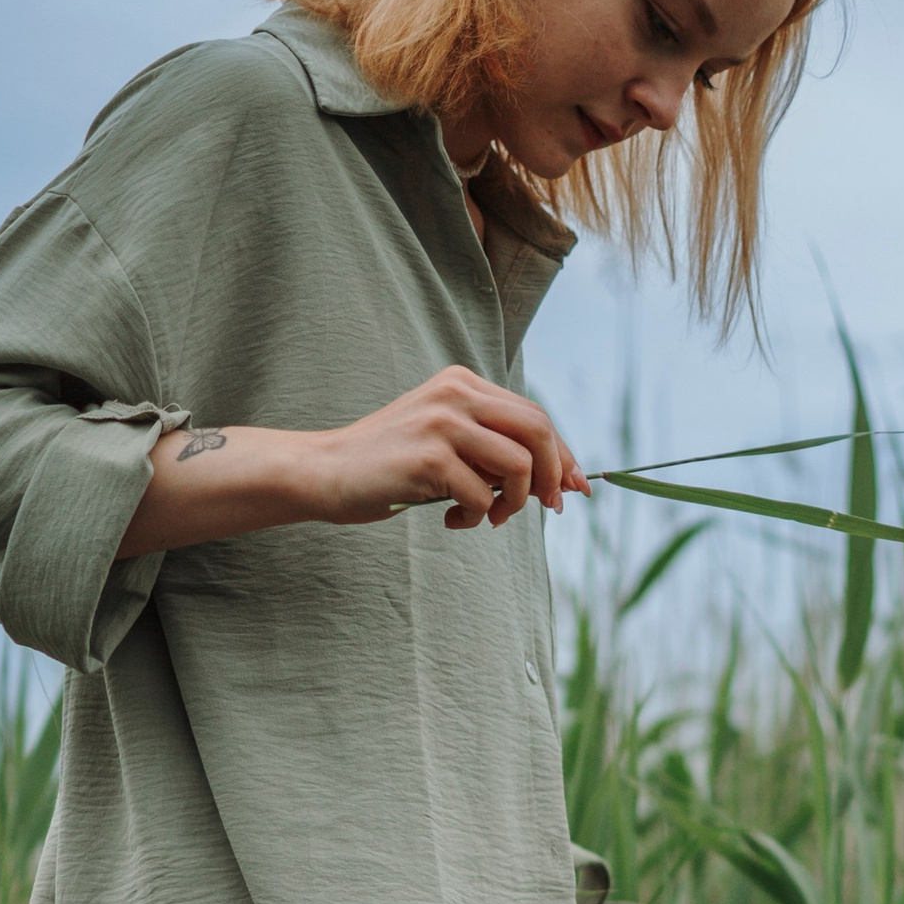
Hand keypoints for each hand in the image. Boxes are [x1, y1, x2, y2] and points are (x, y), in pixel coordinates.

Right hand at [312, 370, 587, 531]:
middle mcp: (456, 394)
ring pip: (519, 465)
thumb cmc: (390, 466)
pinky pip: (482, 496)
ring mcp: (442, 422)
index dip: (564, 455)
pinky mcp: (429, 456)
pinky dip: (474, 517)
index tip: (577, 488)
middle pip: (538, 431)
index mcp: (462, 384)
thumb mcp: (447, 444)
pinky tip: (449, 519)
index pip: (535, 416)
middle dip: (554, 477)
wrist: (326, 471)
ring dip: (514, 504)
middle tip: (547, 508)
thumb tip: (556, 480)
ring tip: (487, 517)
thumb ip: (490, 450)